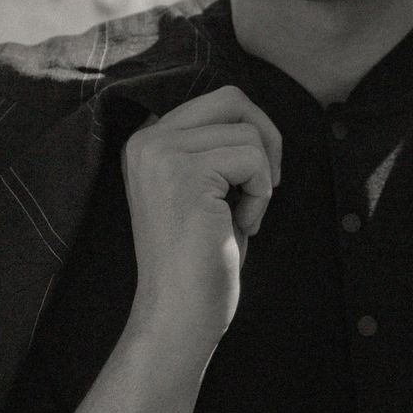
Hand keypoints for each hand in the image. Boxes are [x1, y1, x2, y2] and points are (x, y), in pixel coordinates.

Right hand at [121, 86, 281, 360]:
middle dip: (266, 138)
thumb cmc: (201, 257)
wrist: (179, 313)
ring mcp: (162, 154)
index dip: (249, 132)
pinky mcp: (184, 173)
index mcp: (147, 140)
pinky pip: (254, 159)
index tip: (247, 179)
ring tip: (240, 217)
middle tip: (265, 185)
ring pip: (249, 133)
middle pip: (233, 99)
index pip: (218, 100)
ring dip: (262, 178)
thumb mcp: (206, 187)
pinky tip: (239, 226)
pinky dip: (262, 195)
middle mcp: (147, 139)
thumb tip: (255, 114)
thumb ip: (215, 145)